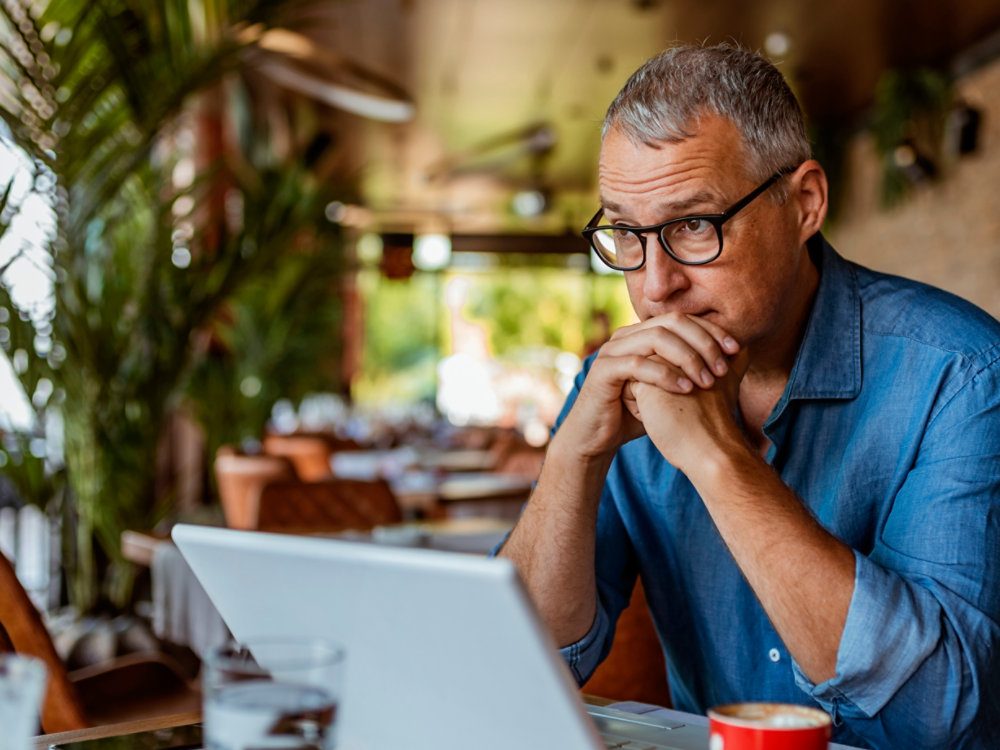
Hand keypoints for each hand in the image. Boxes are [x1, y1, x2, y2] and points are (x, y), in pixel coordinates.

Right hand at [560, 312, 739, 460]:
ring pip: (656, 338)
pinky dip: (665, 375)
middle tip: (724, 367)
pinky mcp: (603, 371)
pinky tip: (686, 389)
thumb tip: (736, 360)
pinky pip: (638, 364)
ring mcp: (612, 350)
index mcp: (642, 334)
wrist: (597, 437)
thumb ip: (692, 371)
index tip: (736, 349)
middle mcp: (626, 335)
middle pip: (672, 322)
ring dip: (687, 357)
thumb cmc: (635, 413)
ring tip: (708, 380)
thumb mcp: (670, 389)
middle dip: (703, 341)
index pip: (682, 319)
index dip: (711, 330)